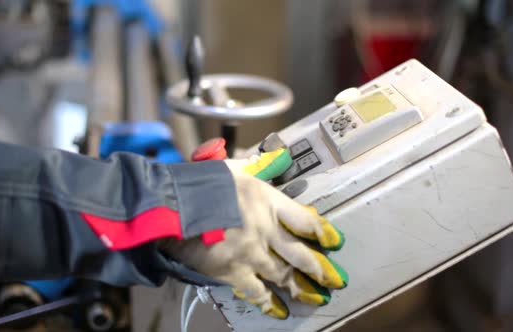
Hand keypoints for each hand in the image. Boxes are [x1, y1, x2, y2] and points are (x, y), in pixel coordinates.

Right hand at [159, 149, 346, 318]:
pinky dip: (269, 303)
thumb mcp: (235, 167)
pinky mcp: (233, 272)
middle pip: (300, 255)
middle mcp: (267, 231)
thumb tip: (280, 155)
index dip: (323, 232)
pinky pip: (256, 292)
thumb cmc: (203, 182)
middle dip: (320, 270)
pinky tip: (280, 312)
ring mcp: (252, 254)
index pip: (306, 220)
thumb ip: (260, 165)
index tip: (335, 242)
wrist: (175, 206)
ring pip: (283, 276)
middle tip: (336, 281)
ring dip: (301, 289)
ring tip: (317, 299)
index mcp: (270, 203)